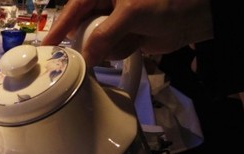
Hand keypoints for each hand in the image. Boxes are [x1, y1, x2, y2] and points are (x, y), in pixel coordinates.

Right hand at [42, 0, 213, 65]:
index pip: (73, 8)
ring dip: (110, 47)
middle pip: (82, 29)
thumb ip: (103, 35)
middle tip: (92, 50)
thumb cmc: (165, 2)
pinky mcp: (125, 38)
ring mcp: (115, 23)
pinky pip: (111, 52)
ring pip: (96, 43)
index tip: (46, 46)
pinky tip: (137, 43)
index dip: (58, 27)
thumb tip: (86, 58)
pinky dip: (121, 52)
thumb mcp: (131, 13)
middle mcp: (105, 6)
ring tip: (130, 38)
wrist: (197, 16)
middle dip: (88, 41)